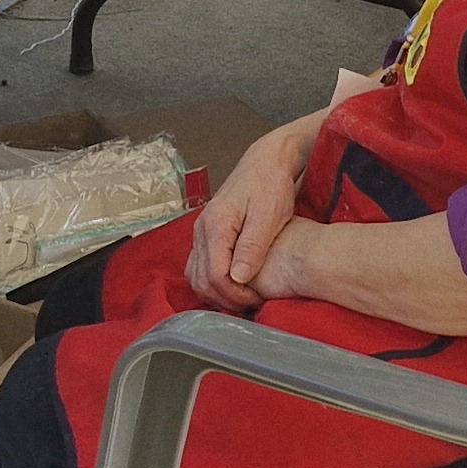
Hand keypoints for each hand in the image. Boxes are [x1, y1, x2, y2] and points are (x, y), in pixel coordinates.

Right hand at [185, 114, 322, 311]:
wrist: (267, 162)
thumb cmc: (270, 185)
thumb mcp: (268, 215)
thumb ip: (251, 246)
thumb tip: (238, 278)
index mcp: (215, 224)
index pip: (214, 274)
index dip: (234, 294)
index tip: (257, 300)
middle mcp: (202, 229)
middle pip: (201, 279)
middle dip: (225, 299)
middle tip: (252, 305)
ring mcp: (202, 232)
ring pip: (196, 276)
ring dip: (216, 294)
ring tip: (244, 300)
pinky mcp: (207, 235)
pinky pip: (200, 266)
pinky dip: (212, 282)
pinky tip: (234, 287)